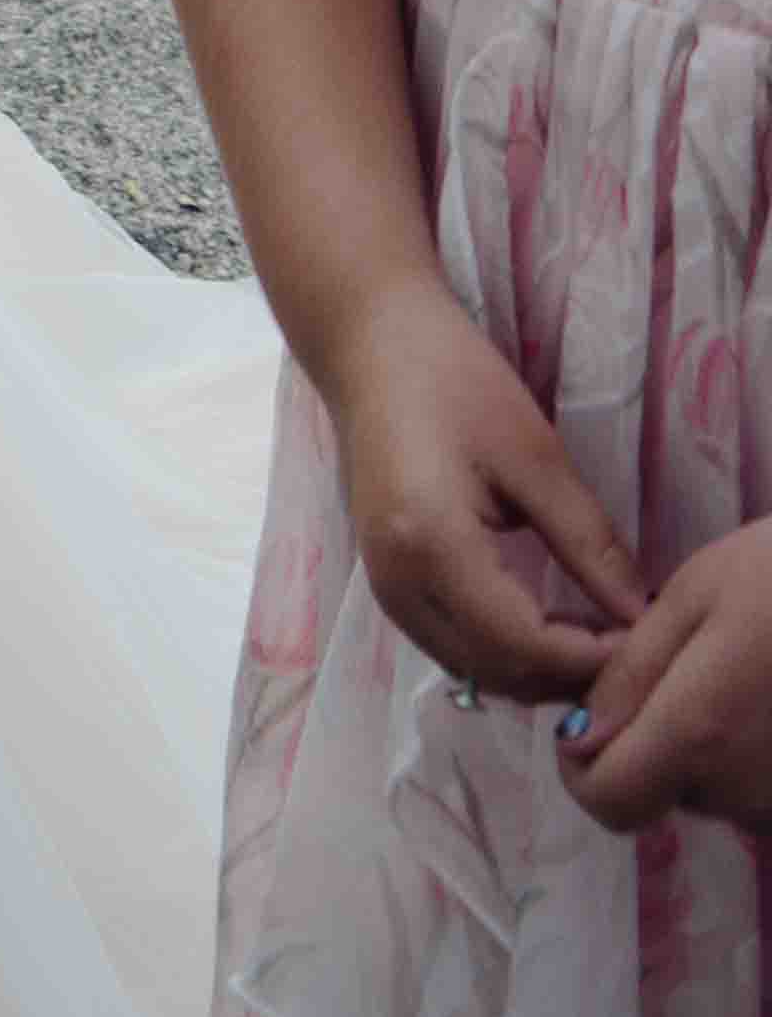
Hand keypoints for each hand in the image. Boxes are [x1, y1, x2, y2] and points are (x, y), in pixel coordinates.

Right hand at [326, 286, 641, 706]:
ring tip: (597, 637)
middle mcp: (397, 584)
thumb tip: (643, 615)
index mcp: (431, 545)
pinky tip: (547, 626)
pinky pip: (452, 647)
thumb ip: (588, 541)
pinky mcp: (386, 583)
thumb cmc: (452, 379)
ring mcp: (384, 589)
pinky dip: (504, 653)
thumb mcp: (534, 453)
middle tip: (631, 645)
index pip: (523, 644)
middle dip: (568, 674)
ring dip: (537, 671)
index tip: (647, 641)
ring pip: (473, 670)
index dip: (590, 658)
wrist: (368, 342)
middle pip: (496, 670)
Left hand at [557, 520, 771, 831]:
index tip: (588, 717)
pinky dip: (754, 752)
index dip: (582, 766)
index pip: (608, 801)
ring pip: (714, 791)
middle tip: (693, 660)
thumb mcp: (695, 596)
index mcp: (698, 736)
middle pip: (662, 789)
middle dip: (655, 735)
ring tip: (747, 668)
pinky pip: (760, 790)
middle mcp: (743, 792)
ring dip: (709, 744)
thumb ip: (630, 674)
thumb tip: (578, 741)